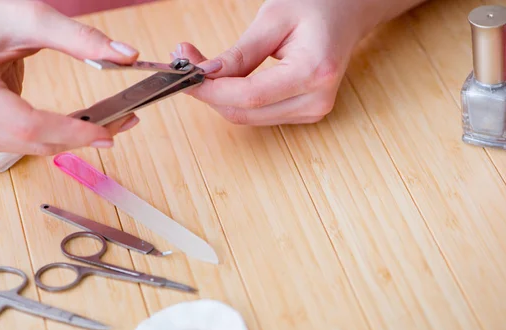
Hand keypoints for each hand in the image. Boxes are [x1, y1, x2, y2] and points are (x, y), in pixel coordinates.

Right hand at [0, 0, 140, 154]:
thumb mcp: (33, 18)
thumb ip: (81, 38)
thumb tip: (129, 56)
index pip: (28, 125)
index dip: (71, 132)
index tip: (107, 132)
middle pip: (36, 142)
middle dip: (83, 136)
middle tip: (125, 121)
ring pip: (37, 148)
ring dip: (76, 139)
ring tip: (112, 120)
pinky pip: (31, 144)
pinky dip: (61, 136)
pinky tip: (85, 124)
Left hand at [174, 0, 377, 125]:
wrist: (346, 14)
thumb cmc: (316, 7)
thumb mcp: (273, 19)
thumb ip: (240, 53)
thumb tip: (206, 74)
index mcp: (314, 72)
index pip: (250, 96)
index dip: (213, 90)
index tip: (187, 75)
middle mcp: (316, 101)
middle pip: (246, 112)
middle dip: (210, 93)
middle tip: (185, 64)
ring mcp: (312, 112)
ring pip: (248, 117)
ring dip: (219, 98)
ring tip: (202, 67)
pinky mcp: (304, 113)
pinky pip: (258, 114)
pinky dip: (235, 101)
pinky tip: (225, 81)